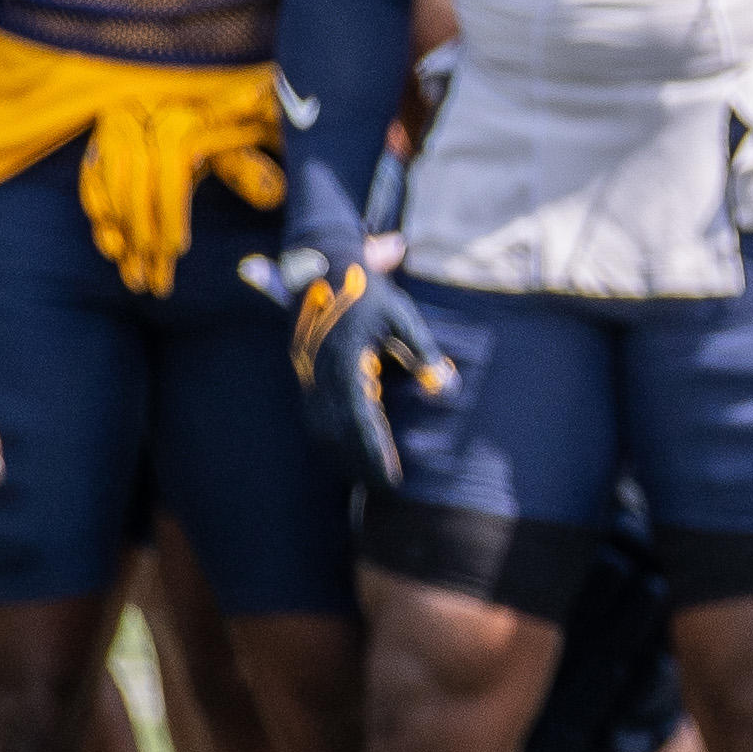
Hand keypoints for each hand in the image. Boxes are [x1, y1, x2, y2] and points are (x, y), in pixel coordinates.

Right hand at [257, 243, 451, 485]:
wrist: (325, 265)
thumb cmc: (370, 293)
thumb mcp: (402, 318)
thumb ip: (424, 354)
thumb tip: (448, 388)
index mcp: (345, 359)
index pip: (360, 417)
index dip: (375, 450)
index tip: (391, 475)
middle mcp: (320, 372)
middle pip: (337, 431)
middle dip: (360, 461)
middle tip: (385, 485)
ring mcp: (308, 374)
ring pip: (321, 428)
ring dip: (343, 454)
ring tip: (370, 475)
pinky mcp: (304, 374)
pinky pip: (315, 416)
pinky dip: (331, 438)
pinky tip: (350, 451)